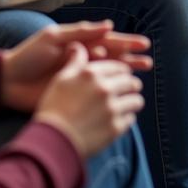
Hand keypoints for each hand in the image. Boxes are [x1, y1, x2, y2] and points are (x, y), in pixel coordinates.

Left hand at [1, 21, 151, 111]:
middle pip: (113, 58)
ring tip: (142, 75)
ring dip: (125, 74)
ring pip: (109, 75)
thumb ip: (80, 32)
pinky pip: (97, 92)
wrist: (8, 81)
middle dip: (130, 59)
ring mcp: (80, 77)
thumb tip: (108, 25)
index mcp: (80, 44)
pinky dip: (110, 91)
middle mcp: (83, 60)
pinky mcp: (75, 93)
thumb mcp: (53, 37)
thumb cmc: (28, 55)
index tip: (143, 44)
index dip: (126, 42)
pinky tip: (122, 94)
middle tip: (148, 62)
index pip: (108, 41)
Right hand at [33, 44, 144, 158]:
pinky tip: (120, 119)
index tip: (123, 75)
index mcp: (92, 74)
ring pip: (136, 100)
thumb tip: (78, 45)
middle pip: (131, 82)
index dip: (123, 71)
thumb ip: (75, 62)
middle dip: (131, 85)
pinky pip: (131, 119)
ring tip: (128, 104)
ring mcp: (112, 109)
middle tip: (129, 89)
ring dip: (133, 101)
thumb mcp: (61, 80)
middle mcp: (104, 89)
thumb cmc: (53, 108)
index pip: (119, 66)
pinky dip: (127, 118)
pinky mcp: (115, 128)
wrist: (52, 141)